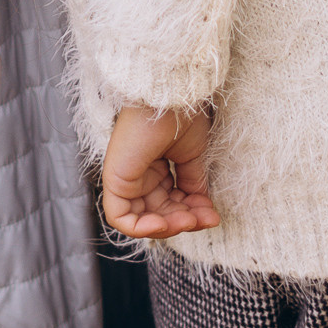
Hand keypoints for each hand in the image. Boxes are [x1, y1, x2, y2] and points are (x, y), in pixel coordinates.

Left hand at [100, 102, 218, 239]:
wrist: (173, 99)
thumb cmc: (181, 117)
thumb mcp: (192, 157)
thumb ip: (193, 184)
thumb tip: (203, 210)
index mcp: (155, 169)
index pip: (171, 204)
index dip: (192, 214)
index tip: (212, 215)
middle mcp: (139, 176)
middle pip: (159, 214)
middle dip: (184, 222)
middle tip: (204, 219)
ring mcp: (125, 178)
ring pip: (142, 221)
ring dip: (168, 227)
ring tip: (189, 220)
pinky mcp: (115, 180)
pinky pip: (120, 218)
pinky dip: (141, 228)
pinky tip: (164, 223)